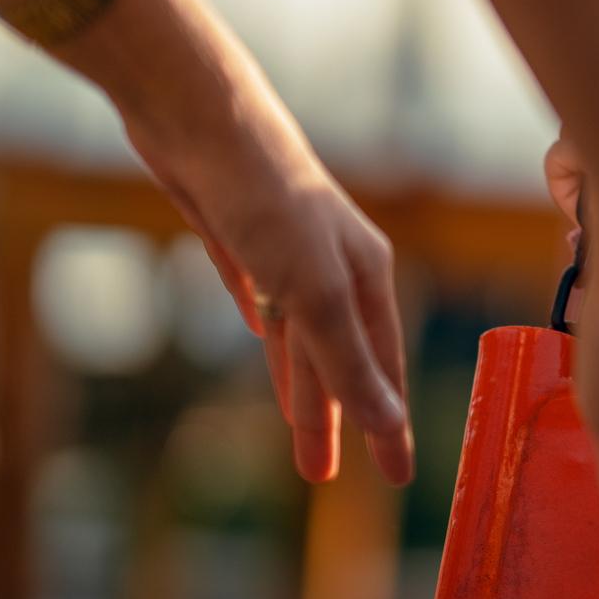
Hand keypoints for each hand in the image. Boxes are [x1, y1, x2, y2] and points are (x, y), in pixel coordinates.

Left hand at [125, 100, 412, 486]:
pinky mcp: (240, 237)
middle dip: (335, 417)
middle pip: (340, 358)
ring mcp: (287, 252)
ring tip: (295, 435)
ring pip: (300, 334)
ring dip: (300, 385)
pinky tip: (262, 336)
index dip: (386, 424)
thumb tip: (384, 424)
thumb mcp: (312, 291)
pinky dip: (269, 327)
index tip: (395, 477)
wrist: (204, 121)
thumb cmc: (269, 201)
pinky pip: (262, 297)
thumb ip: (346, 359)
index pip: (381, 368)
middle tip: (323, 476)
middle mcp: (334, 266)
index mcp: (364, 277)